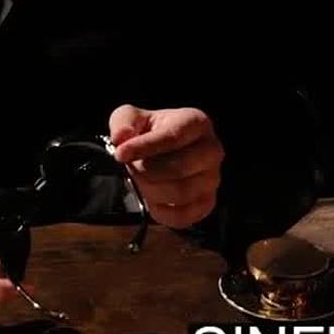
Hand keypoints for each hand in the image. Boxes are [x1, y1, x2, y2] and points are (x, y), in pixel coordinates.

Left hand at [108, 105, 223, 228]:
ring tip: (139, 181)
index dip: (144, 147)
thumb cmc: (150, 132)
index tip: (120, 154)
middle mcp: (211, 150)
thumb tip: (121, 138)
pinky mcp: (207, 202)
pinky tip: (150, 198)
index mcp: (196, 122)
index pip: (172, 137)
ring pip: (180, 193)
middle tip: (130, 168)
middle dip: (146, 172)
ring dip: (150, 191)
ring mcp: (213, 178)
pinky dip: (160, 211)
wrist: (163, 151)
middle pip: (178, 168)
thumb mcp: (131, 117)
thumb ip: (123, 123)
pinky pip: (183, 216)